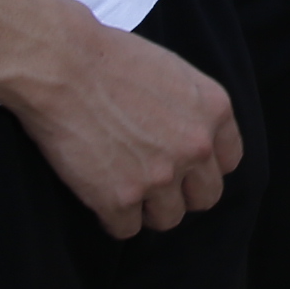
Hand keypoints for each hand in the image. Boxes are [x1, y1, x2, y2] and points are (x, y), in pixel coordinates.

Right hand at [9, 17, 245, 239]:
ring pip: (168, 219)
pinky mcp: (120, 199)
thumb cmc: (110, 58)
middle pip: (205, 197)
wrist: (61, 64)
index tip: (182, 165)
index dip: (202, 166)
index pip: (228, 162)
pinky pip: (126, 230)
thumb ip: (193, 110)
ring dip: (147, 209)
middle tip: (152, 181)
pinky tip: (99, 197)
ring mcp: (159, 176)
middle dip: (181, 193)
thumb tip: (193, 139)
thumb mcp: (174, 72)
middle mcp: (195, 147)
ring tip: (123, 187)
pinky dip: (112, 218)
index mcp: (214, 111)